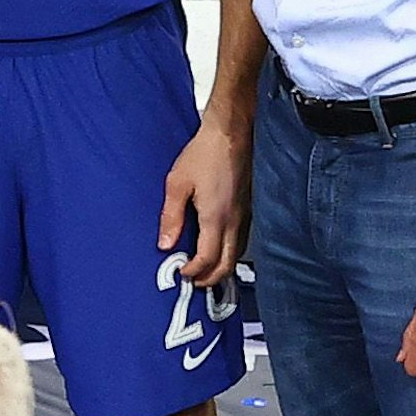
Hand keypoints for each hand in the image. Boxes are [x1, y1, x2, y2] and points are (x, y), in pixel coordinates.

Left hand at [157, 116, 250, 286]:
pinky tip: (220, 246)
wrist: (233, 133)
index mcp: (217, 218)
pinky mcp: (251, 207)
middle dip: (211, 278)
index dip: (194, 272)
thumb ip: (171, 217)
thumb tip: (165, 245)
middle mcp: (236, 221)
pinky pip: (244, 239)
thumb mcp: (177, 183)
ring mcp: (247, 215)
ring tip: (205, 269)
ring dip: (223, 267)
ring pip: (238, 253)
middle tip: (195, 282)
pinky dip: (231, 251)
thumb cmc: (205, 154)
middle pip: (228, 264)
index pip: (208, 259)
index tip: (181, 273)